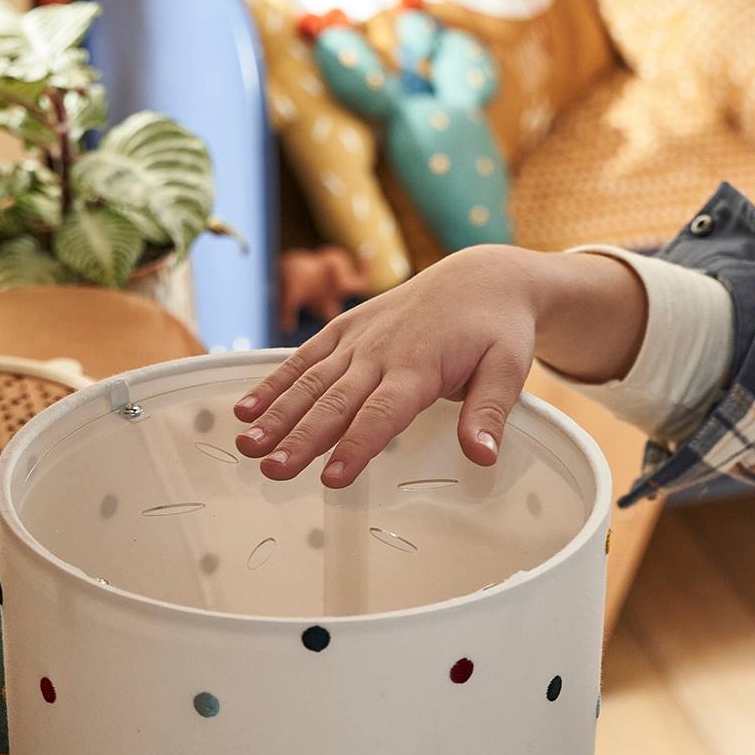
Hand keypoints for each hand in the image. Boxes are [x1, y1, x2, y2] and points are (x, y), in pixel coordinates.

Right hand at [235, 244, 647, 486]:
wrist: (483, 277)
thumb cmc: (496, 329)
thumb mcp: (508, 369)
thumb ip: (489, 412)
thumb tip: (482, 456)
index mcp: (419, 367)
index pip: (382, 415)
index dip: (355, 446)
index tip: (332, 478)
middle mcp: (380, 352)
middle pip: (335, 402)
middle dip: (300, 437)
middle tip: (272, 469)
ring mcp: (358, 339)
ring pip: (310, 381)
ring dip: (276, 413)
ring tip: (246, 444)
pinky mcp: (346, 329)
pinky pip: (305, 357)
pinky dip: (275, 381)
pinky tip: (247, 408)